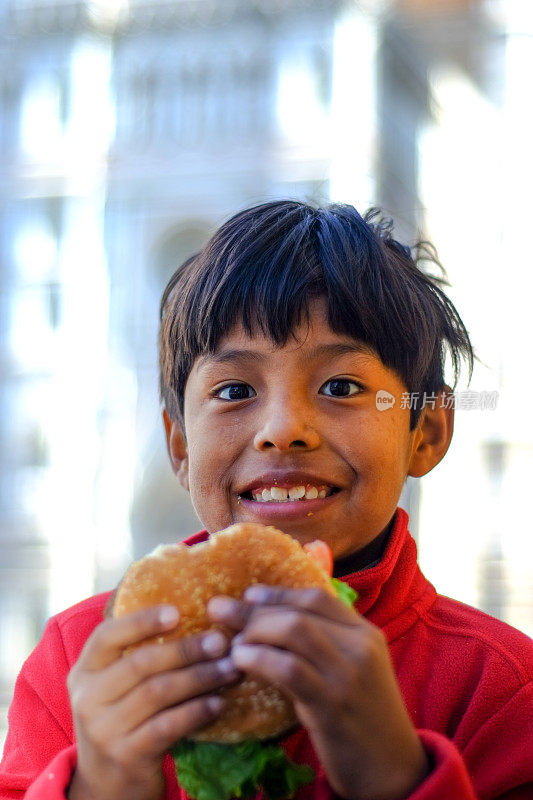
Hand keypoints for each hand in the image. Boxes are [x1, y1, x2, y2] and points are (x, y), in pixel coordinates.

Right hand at [67, 605, 238, 799]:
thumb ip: (136, 655)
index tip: (177, 611)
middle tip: (221, 642)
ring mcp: (104, 729)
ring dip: (200, 677)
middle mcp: (88, 698)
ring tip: (229, 669)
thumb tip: (191, 614)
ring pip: (158, 692)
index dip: (142, 621)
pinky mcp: (126, 756)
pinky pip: (167, 726)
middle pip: (141, 663)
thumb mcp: (114, 686)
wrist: (107, 785)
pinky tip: (218, 703)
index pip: (107, 635)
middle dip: (186, 650)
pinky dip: (196, 711)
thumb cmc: (121, 719)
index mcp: (84, 671)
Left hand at [208, 587, 427, 799]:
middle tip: (220, 610)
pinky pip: (288, 669)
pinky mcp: (332, 704)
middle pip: (299, 613)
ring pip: (294, 631)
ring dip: (254, 631)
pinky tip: (240, 661)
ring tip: (231, 643)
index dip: (277, 593)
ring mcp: (347, 674)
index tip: (248, 594)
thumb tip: (276, 620)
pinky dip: (259, 659)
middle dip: (254, 609)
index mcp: (365, 633)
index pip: (316, 597)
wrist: (393, 769)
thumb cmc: (365, 717)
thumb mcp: (355, 670)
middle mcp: (359, 647)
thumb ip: (328, 643)